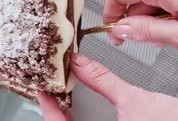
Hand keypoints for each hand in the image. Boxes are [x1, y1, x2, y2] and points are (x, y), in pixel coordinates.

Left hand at [38, 53, 177, 120]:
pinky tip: (88, 107)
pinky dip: (88, 119)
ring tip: (65, 96)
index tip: (43, 90)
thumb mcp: (135, 100)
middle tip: (51, 90)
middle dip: (59, 111)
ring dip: (71, 116)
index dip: (48, 108)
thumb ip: (104, 81)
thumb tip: (81, 63)